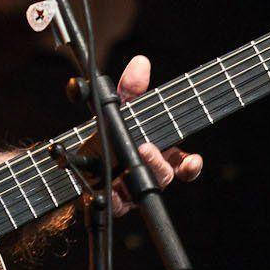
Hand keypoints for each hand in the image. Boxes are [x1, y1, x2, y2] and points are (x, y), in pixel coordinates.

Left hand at [108, 55, 203, 216]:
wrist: (76, 163)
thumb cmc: (106, 135)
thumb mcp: (118, 109)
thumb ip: (130, 89)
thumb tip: (140, 63)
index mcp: (159, 154)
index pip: (183, 164)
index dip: (191, 166)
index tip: (193, 162)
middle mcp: (148, 174)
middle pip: (164, 175)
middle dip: (159, 163)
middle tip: (147, 148)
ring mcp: (133, 191)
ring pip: (144, 190)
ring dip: (138, 176)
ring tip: (129, 164)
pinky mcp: (113, 202)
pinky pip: (118, 206)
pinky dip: (115, 199)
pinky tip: (109, 191)